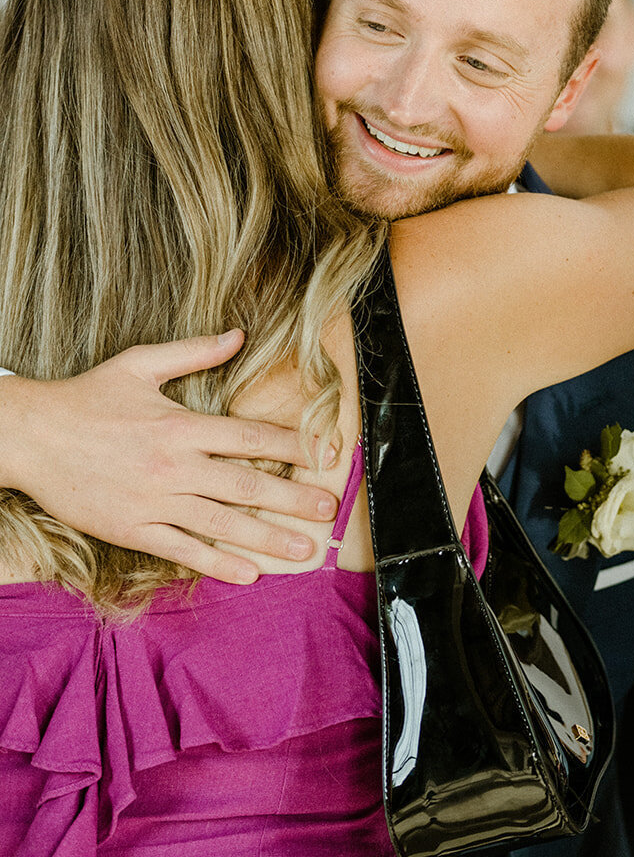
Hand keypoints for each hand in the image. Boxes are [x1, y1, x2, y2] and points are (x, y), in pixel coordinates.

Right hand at [0, 331, 337, 583]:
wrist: (31, 437)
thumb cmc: (87, 397)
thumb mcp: (141, 363)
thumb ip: (195, 351)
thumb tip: (239, 334)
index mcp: (181, 425)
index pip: (250, 438)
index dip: (292, 448)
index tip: (324, 456)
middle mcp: (174, 466)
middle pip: (246, 486)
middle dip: (292, 499)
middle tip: (328, 512)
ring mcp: (153, 502)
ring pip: (221, 525)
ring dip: (267, 539)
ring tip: (304, 551)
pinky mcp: (131, 529)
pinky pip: (181, 550)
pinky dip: (217, 564)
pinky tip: (248, 574)